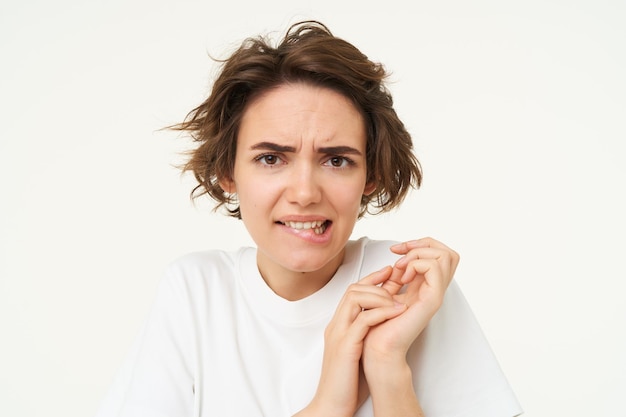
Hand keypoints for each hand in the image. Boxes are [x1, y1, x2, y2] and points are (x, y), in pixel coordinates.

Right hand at [299, 267, 406, 416]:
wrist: (331, 406)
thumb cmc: (347, 383)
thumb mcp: (359, 351)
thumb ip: (367, 335)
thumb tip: (385, 323)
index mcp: (339, 326)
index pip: (352, 293)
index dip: (371, 280)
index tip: (389, 273)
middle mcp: (337, 326)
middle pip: (352, 289)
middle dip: (377, 281)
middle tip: (397, 280)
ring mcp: (339, 334)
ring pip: (355, 298)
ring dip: (380, 295)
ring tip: (398, 302)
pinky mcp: (346, 346)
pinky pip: (363, 320)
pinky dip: (381, 312)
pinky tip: (395, 312)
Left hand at [364, 237, 459, 362]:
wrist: (378, 346)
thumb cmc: (379, 324)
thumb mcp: (388, 292)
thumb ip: (397, 276)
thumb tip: (399, 262)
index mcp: (426, 287)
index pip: (439, 254)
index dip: (419, 244)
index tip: (395, 250)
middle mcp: (434, 289)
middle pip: (449, 253)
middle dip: (424, 244)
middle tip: (402, 253)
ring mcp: (436, 294)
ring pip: (446, 256)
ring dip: (419, 254)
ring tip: (402, 268)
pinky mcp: (432, 300)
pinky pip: (434, 268)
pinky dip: (417, 264)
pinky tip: (403, 277)